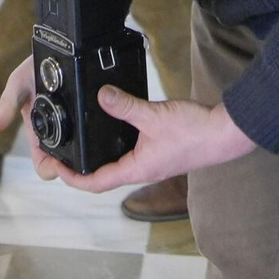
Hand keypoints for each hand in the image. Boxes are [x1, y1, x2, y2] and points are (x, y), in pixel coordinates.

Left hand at [0, 57, 256, 191]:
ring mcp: (150, 163)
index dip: (69, 176)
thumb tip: (100, 95)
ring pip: (114, 165)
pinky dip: (113, 146)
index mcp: (135, 169)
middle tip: (59, 151)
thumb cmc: (194, 131)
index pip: (93, 182)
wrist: (225, 134)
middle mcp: (140, 170)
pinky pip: (129, 154)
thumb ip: (125, 106)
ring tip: (78, 141)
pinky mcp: (159, 152)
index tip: (52, 164)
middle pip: (100, 177)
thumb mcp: (154, 116)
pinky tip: (111, 129)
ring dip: (94, 158)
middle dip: (77, 167)